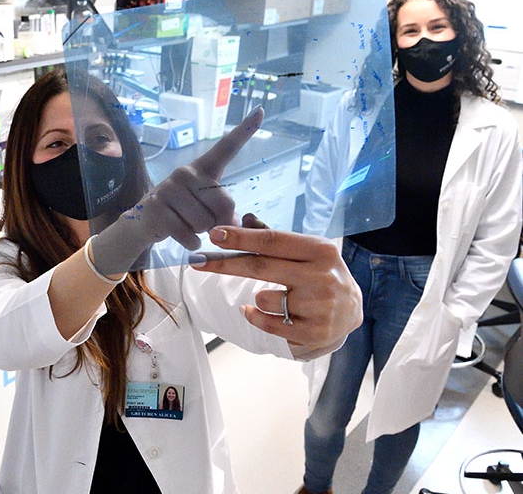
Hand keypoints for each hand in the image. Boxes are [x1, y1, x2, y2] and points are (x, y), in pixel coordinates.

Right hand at [90, 106, 263, 275]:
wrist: (142, 222)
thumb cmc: (182, 213)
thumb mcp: (205, 208)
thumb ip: (225, 212)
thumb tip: (234, 225)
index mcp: (202, 168)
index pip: (226, 147)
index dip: (245, 130)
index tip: (261, 111)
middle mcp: (186, 173)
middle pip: (224, 205)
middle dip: (218, 222)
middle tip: (200, 221)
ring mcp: (169, 189)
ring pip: (205, 224)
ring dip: (201, 234)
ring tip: (185, 224)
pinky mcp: (157, 209)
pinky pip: (189, 236)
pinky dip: (190, 243)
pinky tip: (181, 236)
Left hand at [191, 225, 362, 357]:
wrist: (354, 311)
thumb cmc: (320, 275)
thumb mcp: (306, 252)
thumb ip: (275, 239)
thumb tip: (246, 219)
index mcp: (319, 250)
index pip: (272, 241)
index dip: (241, 238)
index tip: (214, 234)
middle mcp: (322, 276)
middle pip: (261, 268)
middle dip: (225, 263)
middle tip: (197, 261)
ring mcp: (320, 306)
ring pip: (264, 298)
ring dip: (259, 298)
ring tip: (279, 299)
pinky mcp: (315, 332)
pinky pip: (268, 323)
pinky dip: (256, 316)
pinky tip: (258, 311)